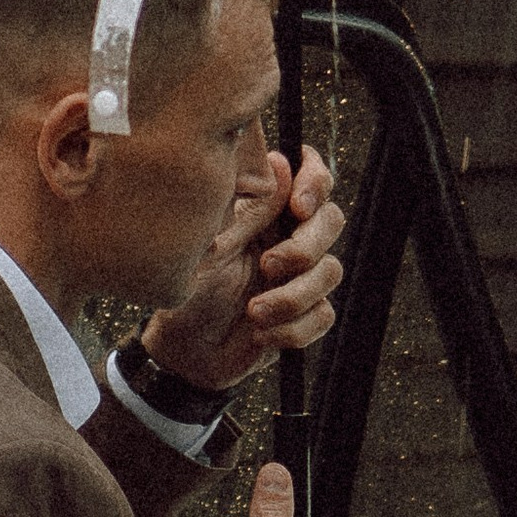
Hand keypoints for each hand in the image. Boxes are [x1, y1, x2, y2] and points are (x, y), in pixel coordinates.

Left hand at [140, 141, 345, 394]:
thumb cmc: (188, 292)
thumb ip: (252, 210)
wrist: (185, 353)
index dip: (315, 183)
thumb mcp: (214, 247)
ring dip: (292, 296)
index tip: (297, 207)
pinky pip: (323, 315)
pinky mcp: (306, 315)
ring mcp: (300, 276)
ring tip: (254, 313)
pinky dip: (293, 329)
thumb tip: (282, 163)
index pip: (310, 179)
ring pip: (330, 271)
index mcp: (267, 212)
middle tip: (266, 266)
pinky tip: (261, 335)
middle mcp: (288, 237)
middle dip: (304, 247)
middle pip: (331, 220)